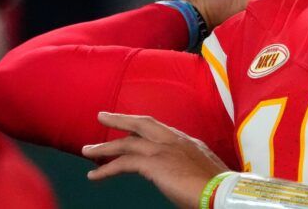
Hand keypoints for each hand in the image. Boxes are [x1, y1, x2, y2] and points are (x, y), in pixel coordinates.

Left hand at [82, 112, 226, 208]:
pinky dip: (106, 169)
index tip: (130, 126)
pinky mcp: (154, 163)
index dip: (141, 127)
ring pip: (128, 143)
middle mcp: (174, 140)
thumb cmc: (217, 185)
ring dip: (105, 147)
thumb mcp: (203, 168)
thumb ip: (189, 165)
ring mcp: (163, 150)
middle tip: (102, 116)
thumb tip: (183, 174)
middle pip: (142, 123)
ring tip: (88, 150)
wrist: (220, 190)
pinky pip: (124, 163)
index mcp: (187, 141)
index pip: (159, 129)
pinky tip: (95, 175)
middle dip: (121, 119)